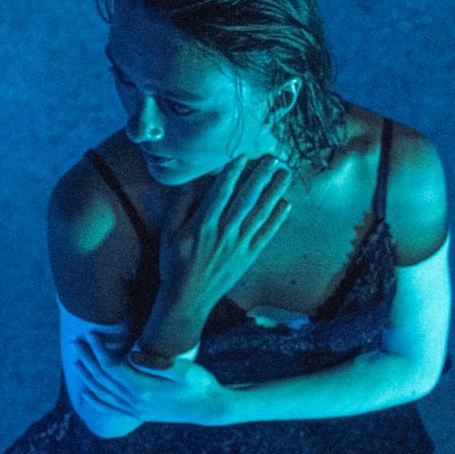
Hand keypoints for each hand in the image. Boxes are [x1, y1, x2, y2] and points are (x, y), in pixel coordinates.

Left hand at [71, 334, 224, 425]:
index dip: (97, 350)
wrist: (210, 408)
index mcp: (143, 387)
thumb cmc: (200, 384)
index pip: (110, 366)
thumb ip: (157, 363)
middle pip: (102, 379)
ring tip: (77, 362)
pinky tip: (86, 395)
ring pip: (103, 393)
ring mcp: (137, 409)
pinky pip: (111, 409)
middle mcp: (135, 400)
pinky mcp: (140, 414)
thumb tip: (131, 354)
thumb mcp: (185, 370)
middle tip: (76, 342)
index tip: (90, 335)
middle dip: (87, 359)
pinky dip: (96, 402)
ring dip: (87, 377)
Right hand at [157, 155, 296, 303]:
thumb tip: (191, 184)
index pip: (221, 192)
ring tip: (285, 174)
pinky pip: (266, 234)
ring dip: (274, 192)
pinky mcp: (249, 256)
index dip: (233, 172)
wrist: (188, 298)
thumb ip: (180, 207)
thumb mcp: (168, 234)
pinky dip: (277, 219)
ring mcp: (239, 245)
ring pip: (260, 213)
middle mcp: (224, 233)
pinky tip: (286, 204)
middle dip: (261, 176)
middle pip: (246, 198)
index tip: (243, 155)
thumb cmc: (174, 263)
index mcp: (203, 225)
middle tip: (274, 157)